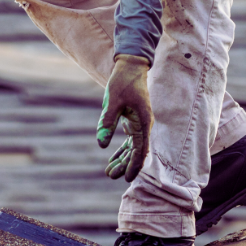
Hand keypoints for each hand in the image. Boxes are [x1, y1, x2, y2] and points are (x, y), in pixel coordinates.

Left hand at [97, 55, 151, 182]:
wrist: (130, 66)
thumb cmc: (123, 82)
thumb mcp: (113, 101)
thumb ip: (107, 122)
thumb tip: (101, 144)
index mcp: (143, 122)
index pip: (140, 150)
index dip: (134, 165)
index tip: (126, 178)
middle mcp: (143, 125)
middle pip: (136, 151)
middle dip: (125, 165)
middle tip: (110, 175)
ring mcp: (139, 124)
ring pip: (132, 147)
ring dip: (122, 159)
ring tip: (109, 171)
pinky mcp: (133, 120)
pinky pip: (129, 140)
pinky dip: (121, 149)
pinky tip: (113, 158)